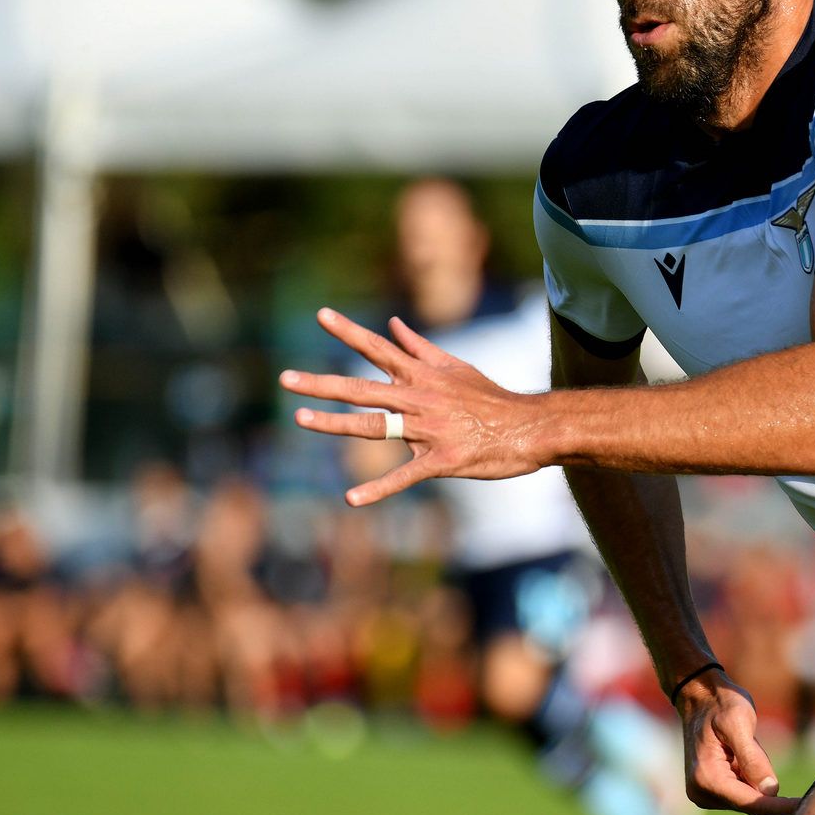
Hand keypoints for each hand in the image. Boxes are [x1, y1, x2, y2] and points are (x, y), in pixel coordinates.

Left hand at [278, 308, 542, 504]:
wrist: (529, 427)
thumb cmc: (491, 398)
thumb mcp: (456, 368)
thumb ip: (421, 348)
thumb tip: (394, 325)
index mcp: (423, 376)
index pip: (379, 348)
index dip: (349, 332)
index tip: (320, 315)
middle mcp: (420, 398)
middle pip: (362, 388)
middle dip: (321, 383)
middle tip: (285, 378)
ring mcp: (429, 430)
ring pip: (374, 427)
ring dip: (335, 424)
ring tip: (301, 419)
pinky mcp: (441, 461)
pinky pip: (403, 476)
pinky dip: (377, 488)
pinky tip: (351, 499)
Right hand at [674, 668, 799, 814]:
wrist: (700, 697)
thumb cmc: (720, 704)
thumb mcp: (739, 723)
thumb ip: (753, 759)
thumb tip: (771, 791)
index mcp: (707, 778)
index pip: (752, 803)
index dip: (780, 807)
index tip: (806, 806)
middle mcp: (701, 792)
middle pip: (751, 803)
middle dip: (766, 784)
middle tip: (762, 748)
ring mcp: (705, 793)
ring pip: (749, 798)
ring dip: (757, 776)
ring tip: (747, 745)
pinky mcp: (711, 790)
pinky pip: (743, 791)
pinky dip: (752, 775)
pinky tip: (742, 752)